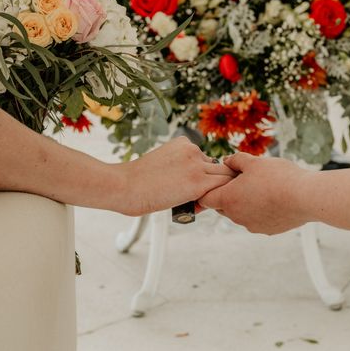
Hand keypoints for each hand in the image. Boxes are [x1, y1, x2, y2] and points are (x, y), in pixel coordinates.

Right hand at [119, 137, 235, 215]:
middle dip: (213, 183)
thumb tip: (189, 185)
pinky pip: (222, 189)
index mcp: (183, 143)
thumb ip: (179, 168)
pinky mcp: (199, 183)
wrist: (125, 186)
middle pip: (218, 167)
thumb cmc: (137, 180)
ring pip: (224, 177)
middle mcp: (193, 150)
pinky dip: (217, 199)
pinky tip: (200, 207)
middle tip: (201, 199)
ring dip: (217, 191)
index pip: (205, 159)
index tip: (192, 188)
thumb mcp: (162, 163)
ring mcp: (198, 166)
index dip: (203, 176)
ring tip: (200, 203)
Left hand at [199, 153, 312, 234]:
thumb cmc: (278, 177)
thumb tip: (227, 161)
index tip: (217, 181)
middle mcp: (236, 217)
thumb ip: (235, 160)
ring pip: (240, 214)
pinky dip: (260, 211)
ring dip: (244, 203)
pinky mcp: (267, 230)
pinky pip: (256, 220)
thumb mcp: (254, 161)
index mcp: (228, 199)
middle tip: (241, 180)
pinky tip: (273, 199)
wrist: (305, 197)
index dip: (209, 189)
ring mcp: (251, 226)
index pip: (206, 199)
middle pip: (222, 207)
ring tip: (261, 188)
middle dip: (227, 195)